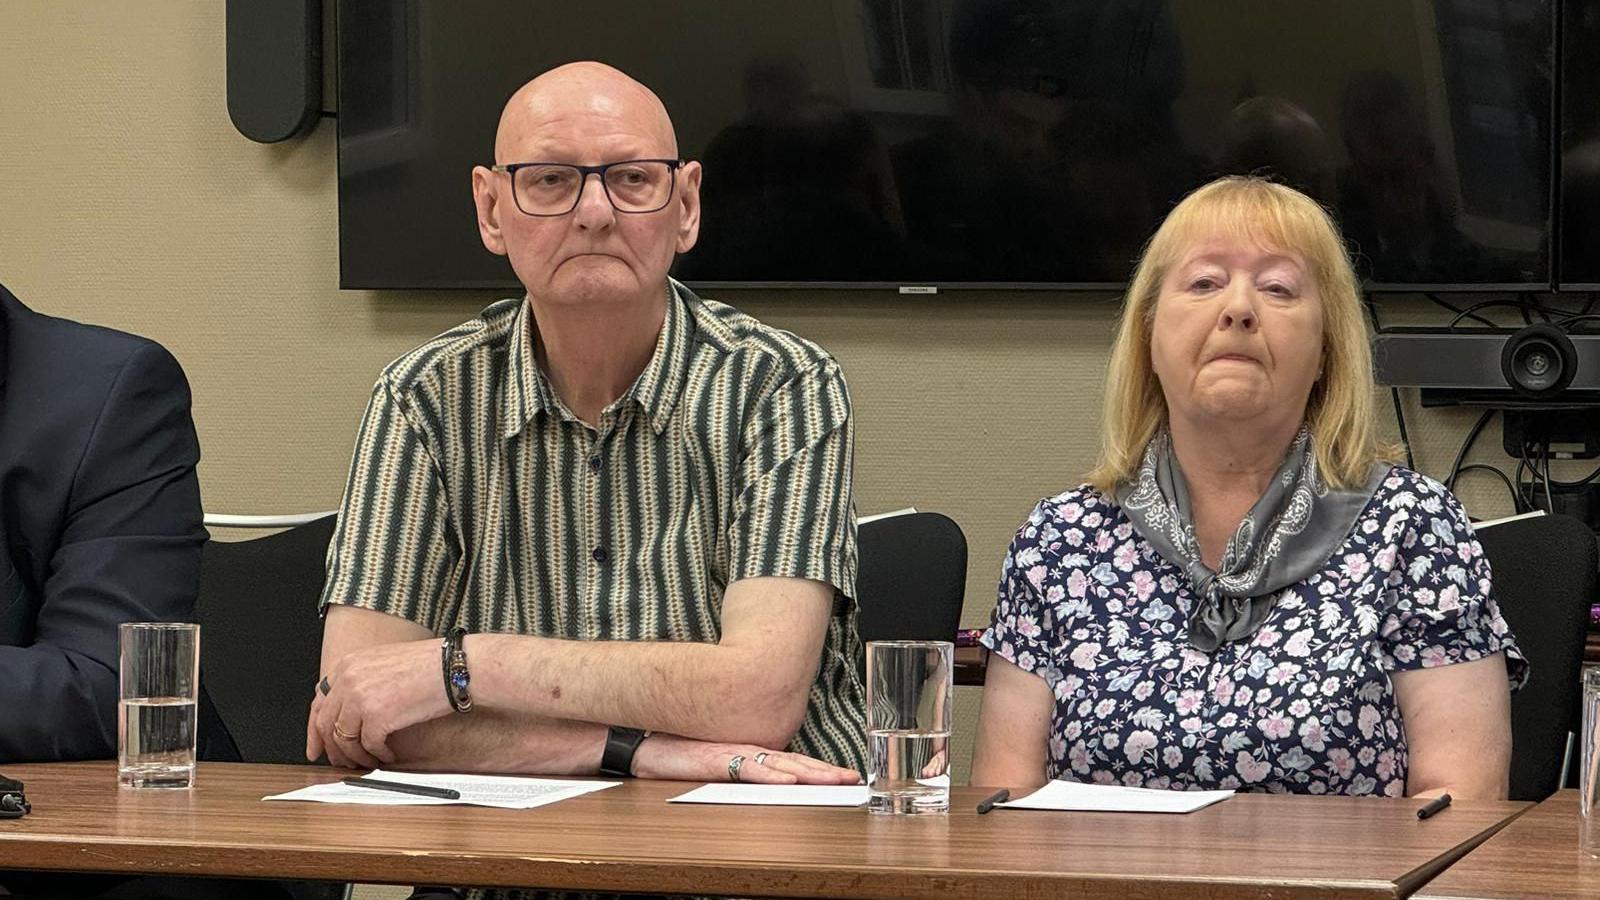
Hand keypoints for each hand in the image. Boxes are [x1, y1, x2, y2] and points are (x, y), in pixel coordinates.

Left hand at [306, 638, 453, 768]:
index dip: (315, 729)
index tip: (317, 746)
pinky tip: (388, 756)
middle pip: (326, 724)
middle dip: (332, 749)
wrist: (454, 667)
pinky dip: (377, 756)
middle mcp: (349, 679)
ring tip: (368, 762)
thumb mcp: (383, 663)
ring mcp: (360, 698)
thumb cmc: (429, 664)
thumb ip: (361, 682)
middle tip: (340, 762)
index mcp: (348, 665)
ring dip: (355, 756)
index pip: (319, 702)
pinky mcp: (377, 717)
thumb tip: (349, 712)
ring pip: (344, 739)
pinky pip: (368, 746)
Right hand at [630, 733, 861, 783]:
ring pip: (780, 765)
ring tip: (834, 782)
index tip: (845, 776)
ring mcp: (735, 754)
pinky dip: (771, 776)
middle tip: (852, 779)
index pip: (794, 763)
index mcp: (750, 752)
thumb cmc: (678, 750)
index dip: (821, 770)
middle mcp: (749, 751)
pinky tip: (789, 782)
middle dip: (826, 773)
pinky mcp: (717, 760)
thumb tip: (764, 779)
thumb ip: (739, 768)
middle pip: (796, 763)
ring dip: (809, 775)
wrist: (645, 740)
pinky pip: (749, 769)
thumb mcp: (715, 763)